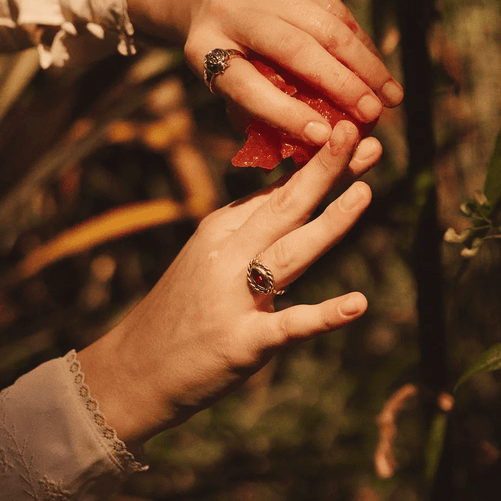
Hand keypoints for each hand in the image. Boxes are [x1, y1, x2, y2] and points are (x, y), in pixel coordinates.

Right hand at [77, 121, 371, 448]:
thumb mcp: (208, 257)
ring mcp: (233, 298)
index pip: (276, 189)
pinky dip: (324, 315)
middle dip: (327, 170)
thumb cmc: (181, 311)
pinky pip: (289, 325)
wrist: (134, 371)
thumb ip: (249, 227)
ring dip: (330, 222)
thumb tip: (293, 190)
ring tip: (366, 192)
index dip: (316, 161)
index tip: (348, 128)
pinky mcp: (243, 342)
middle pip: (285, 207)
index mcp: (220, 231)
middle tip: (366, 135)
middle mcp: (226, 256)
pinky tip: (357, 304)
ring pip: (290, 253)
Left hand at [126, 0, 402, 159]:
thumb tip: (314, 139)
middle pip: (295, 49)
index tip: (323, 138)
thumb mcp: (220, 78)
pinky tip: (377, 65)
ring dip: (365, 64)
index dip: (285, 114)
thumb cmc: (220, 47)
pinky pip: (334, 6)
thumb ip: (255, 107)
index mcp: (202, 47)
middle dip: (342, 86)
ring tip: (390, 96)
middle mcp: (228, 8)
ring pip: (325, 24)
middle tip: (373, 117)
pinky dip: (360, 40)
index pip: (245, 86)